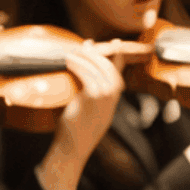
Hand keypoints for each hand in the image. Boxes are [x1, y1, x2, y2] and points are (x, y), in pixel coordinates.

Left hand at [54, 42, 126, 159]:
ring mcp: (106, 96)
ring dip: (84, 57)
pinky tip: (70, 63)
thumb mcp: (87, 107)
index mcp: (114, 97)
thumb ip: (89, 90)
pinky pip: (88, 74)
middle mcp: (113, 95)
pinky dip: (79, 66)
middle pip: (109, 65)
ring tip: (71, 54)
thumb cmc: (76, 128)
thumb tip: (82, 70)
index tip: (116, 43)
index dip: (117, 55)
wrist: (74, 146)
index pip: (119, 70)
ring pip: (98, 67)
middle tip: (82, 47)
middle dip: (96, 53)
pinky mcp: (94, 97)